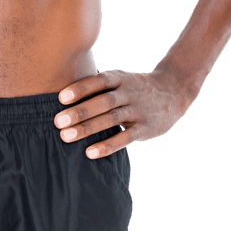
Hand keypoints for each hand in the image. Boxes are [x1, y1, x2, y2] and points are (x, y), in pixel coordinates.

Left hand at [53, 68, 198, 157]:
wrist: (173, 91)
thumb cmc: (134, 87)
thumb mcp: (120, 79)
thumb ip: (99, 87)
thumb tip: (63, 98)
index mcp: (120, 78)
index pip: (99, 81)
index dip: (81, 88)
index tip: (61, 98)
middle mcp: (129, 92)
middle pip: (103, 101)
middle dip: (80, 111)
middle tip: (57, 121)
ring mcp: (139, 110)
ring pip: (111, 119)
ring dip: (88, 128)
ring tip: (66, 137)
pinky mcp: (146, 128)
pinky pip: (125, 138)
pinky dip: (107, 145)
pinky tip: (90, 152)